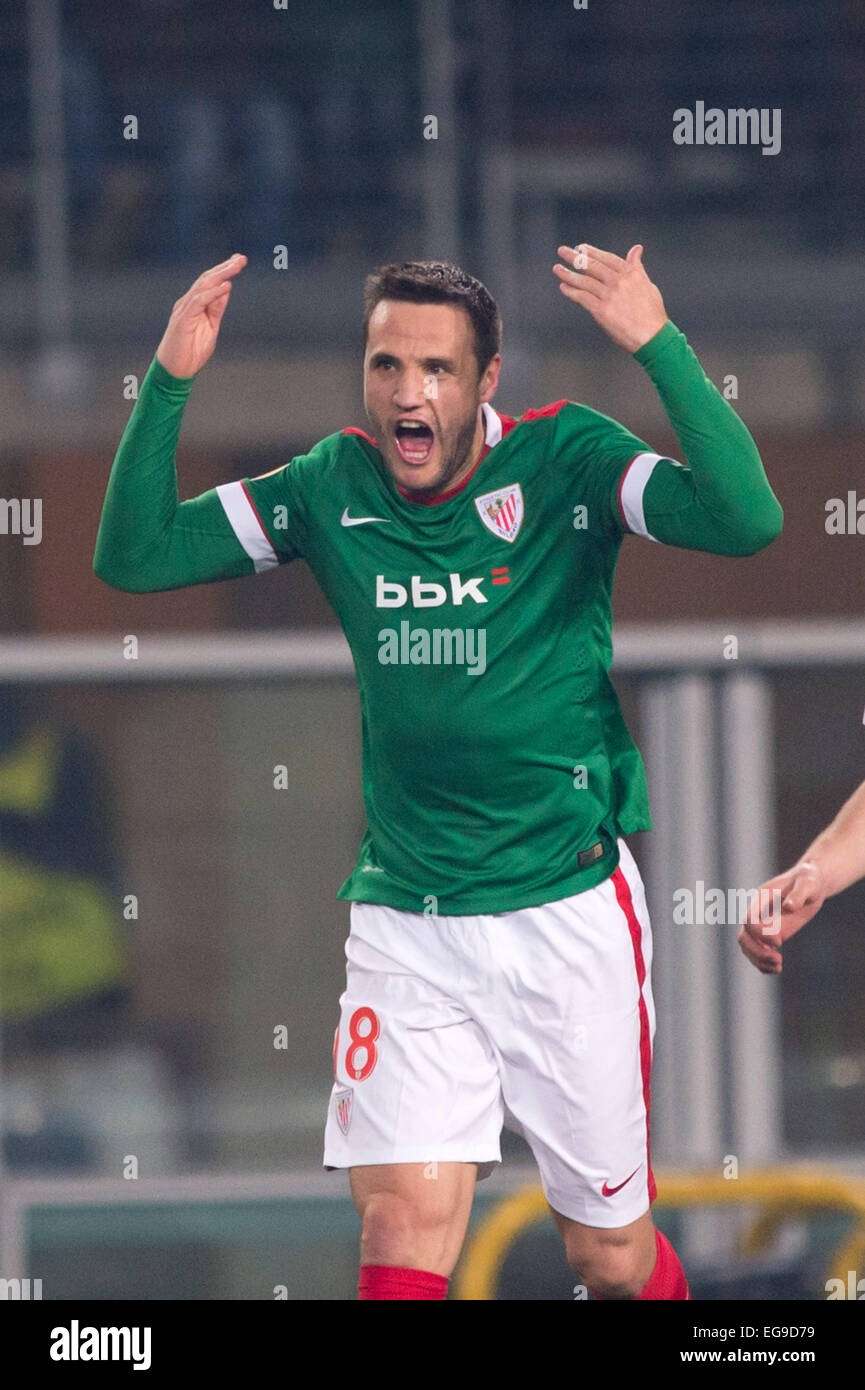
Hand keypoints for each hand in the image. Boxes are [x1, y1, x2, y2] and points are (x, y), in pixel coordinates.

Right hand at [156, 253, 247, 377]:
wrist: (175, 370)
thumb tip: (226, 289)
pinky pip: (199, 301)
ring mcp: (184, 309)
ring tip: (236, 266)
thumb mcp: (210, 327)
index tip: (238, 260)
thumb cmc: (191, 351)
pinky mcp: (183, 319)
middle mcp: (188, 302)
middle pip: (207, 278)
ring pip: (203, 285)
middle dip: (225, 267)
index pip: (209, 281)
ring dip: (221, 274)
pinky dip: (213, 293)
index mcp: (194, 304)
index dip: (224, 269)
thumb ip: (216, 309)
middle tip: (241, 258)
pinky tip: (226, 286)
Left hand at [553, 243, 666, 352]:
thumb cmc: (652, 314)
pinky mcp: (602, 311)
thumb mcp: (647, 284)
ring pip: (584, 281)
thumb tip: (636, 249)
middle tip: (562, 251)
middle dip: (575, 257)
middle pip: (592, 266)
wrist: (653, 336)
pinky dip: (571, 292)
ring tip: (557, 268)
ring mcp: (609, 296)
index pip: (607, 258)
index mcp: (630, 274)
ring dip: (568, 274)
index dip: (592, 252)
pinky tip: (563, 287)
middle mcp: (618, 282)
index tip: (580, 247)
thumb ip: (637, 267)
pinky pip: (582, 298)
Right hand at [737, 860, 826, 974]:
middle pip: (743, 936)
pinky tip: (777, 968)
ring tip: (778, 967)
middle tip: (778, 961)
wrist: (810, 882)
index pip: (749, 920)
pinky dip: (762, 963)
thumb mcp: (808, 883)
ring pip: (747, 946)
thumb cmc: (809, 879)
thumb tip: (789, 907)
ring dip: (758, 960)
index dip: (760, 934)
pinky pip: (757, 951)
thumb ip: (798, 894)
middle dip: (757, 952)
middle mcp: (757, 912)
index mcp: (762, 898)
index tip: (780, 942)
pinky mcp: (769, 933)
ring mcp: (761, 924)